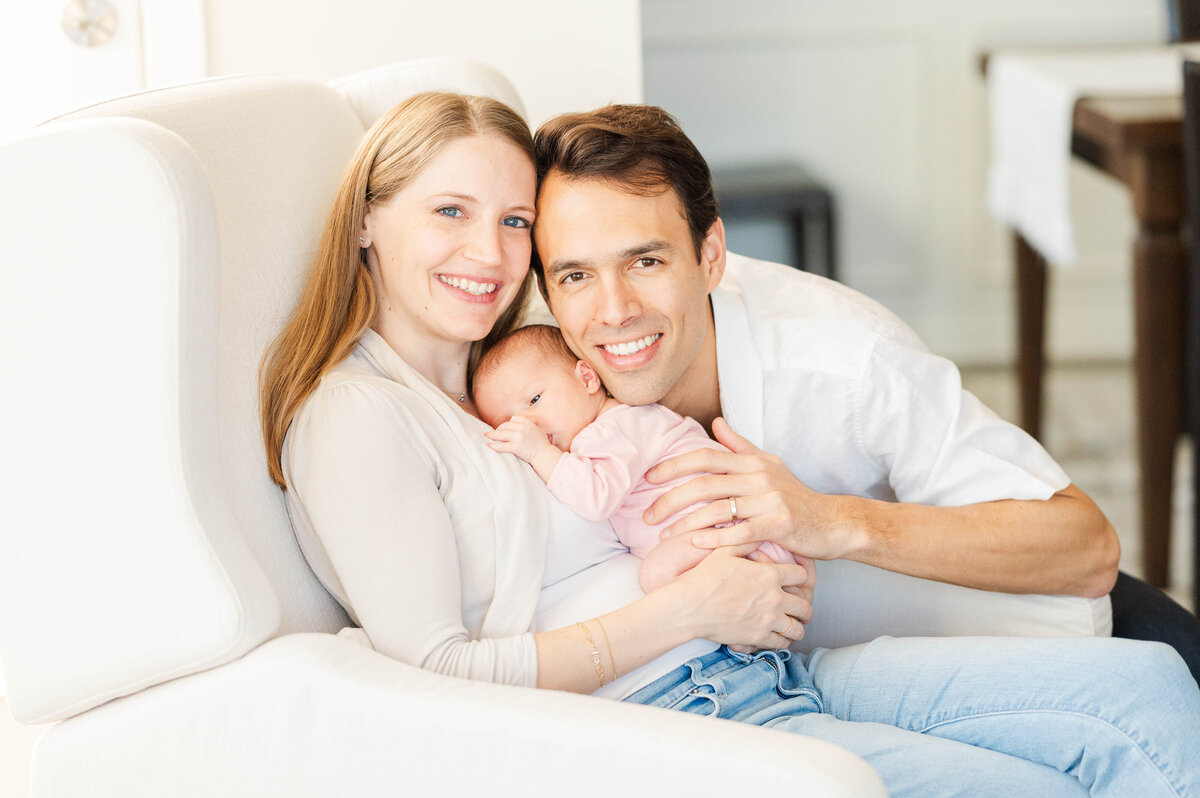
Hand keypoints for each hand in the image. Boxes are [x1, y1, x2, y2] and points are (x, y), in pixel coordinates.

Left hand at [486, 415, 556, 462]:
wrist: (545, 455)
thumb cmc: (541, 443)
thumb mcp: (538, 429)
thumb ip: (530, 423)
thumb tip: (520, 423)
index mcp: (527, 422)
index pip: (513, 419)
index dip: (507, 424)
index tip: (503, 429)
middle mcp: (522, 427)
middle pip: (505, 426)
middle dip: (498, 430)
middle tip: (493, 434)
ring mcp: (519, 437)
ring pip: (501, 434)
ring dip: (492, 436)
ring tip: (486, 437)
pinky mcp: (516, 447)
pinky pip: (502, 445)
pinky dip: (494, 446)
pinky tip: (489, 446)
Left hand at [644, 418, 862, 561]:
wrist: (833, 521)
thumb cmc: (796, 495)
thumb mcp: (769, 464)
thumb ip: (739, 445)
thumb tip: (714, 423)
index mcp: (751, 462)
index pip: (704, 456)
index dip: (673, 465)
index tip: (648, 478)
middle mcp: (759, 476)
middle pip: (704, 483)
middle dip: (670, 499)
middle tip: (648, 516)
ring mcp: (770, 500)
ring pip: (718, 509)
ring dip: (686, 524)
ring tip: (665, 536)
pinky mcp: (779, 524)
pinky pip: (742, 531)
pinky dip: (717, 538)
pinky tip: (697, 545)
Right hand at [670, 547, 812, 650]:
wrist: (689, 607)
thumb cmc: (704, 577)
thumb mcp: (724, 551)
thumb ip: (744, 541)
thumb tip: (755, 532)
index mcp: (769, 575)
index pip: (802, 575)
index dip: (802, 577)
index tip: (797, 581)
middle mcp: (774, 598)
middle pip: (805, 606)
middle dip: (804, 607)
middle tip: (800, 609)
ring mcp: (767, 620)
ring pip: (797, 629)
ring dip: (796, 627)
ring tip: (791, 626)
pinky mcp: (758, 637)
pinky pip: (781, 644)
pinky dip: (782, 642)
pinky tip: (777, 638)